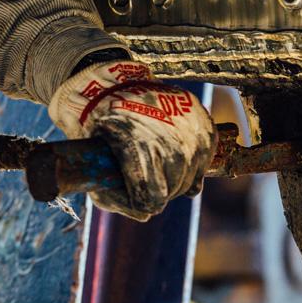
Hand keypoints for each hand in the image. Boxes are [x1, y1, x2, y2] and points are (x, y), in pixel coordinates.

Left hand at [48, 60, 214, 220]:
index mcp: (141, 152)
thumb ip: (113, 198)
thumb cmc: (103, 128)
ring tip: (156, 160)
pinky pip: (202, 165)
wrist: (119, 88)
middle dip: (156, 189)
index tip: (134, 192)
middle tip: (142, 173)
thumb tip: (144, 215)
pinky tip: (172, 152)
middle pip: (172, 192)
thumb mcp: (95, 162)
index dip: (140, 202)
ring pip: (188, 181)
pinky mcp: (206, 129)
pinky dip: (189, 165)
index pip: (152, 201)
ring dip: (173, 178)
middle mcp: (172, 145)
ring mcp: (192, 136)